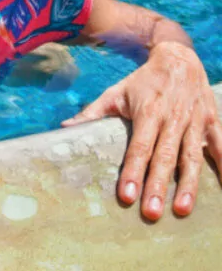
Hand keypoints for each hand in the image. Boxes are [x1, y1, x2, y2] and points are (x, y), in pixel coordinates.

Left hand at [63, 41, 221, 218]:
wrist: (178, 57)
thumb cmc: (142, 81)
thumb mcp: (116, 92)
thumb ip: (92, 112)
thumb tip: (64, 127)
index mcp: (147, 112)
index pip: (139, 147)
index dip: (132, 171)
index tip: (127, 196)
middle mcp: (172, 118)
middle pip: (164, 157)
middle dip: (157, 186)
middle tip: (150, 213)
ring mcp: (195, 121)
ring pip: (192, 157)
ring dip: (188, 185)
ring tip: (181, 210)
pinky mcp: (212, 122)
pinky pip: (221, 148)